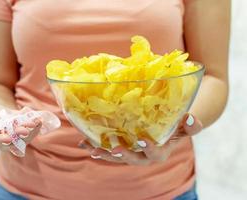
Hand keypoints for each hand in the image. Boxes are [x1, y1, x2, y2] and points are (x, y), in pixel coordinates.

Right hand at [0, 104, 41, 156]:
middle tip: (26, 130)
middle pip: (14, 140)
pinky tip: (39, 119)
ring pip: (26, 137)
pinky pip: (32, 133)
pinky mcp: (26, 136)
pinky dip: (36, 126)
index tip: (8, 138)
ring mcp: (17, 140)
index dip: (2, 140)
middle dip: (21, 134)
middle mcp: (6, 142)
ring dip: (32, 130)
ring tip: (37, 121)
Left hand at [78, 113, 202, 165]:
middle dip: (123, 155)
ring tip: (92, 148)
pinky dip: (97, 147)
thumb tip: (189, 117)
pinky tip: (84, 143)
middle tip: (114, 149)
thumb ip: (192, 125)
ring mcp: (132, 154)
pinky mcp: (122, 149)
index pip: (156, 154)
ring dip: (105, 153)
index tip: (142, 139)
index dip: (149, 148)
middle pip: (133, 160)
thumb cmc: (176, 127)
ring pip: (118, 157)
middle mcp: (145, 157)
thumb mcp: (186, 126)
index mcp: (161, 152)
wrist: (167, 129)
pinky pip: (109, 151)